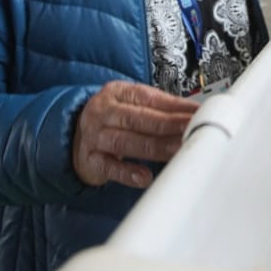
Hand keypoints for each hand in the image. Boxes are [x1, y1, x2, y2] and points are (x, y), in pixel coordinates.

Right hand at [73, 81, 197, 188]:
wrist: (74, 135)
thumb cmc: (112, 119)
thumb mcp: (132, 105)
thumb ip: (160, 108)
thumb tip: (192, 111)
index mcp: (117, 93)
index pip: (149, 98)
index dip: (175, 107)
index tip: (197, 113)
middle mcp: (104, 113)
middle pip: (140, 119)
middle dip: (170, 125)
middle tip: (193, 130)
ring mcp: (95, 136)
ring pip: (126, 142)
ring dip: (156, 147)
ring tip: (178, 150)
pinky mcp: (91, 160)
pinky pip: (110, 167)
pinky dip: (128, 172)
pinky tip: (145, 177)